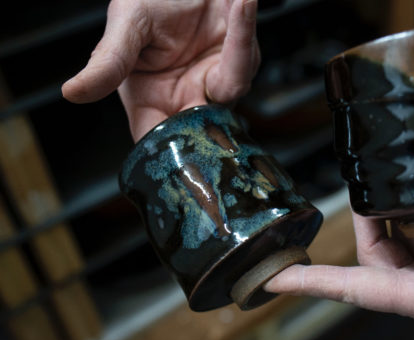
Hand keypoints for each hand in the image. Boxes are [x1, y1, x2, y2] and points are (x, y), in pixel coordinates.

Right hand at [62, 0, 259, 140]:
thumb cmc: (154, 1)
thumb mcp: (126, 24)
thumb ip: (109, 61)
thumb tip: (73, 93)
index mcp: (152, 98)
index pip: (158, 139)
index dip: (167, 153)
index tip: (173, 154)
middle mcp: (189, 96)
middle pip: (202, 128)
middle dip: (208, 120)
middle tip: (202, 94)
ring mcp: (219, 82)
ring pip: (232, 88)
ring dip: (232, 55)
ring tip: (228, 10)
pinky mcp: (243, 61)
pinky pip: (245, 56)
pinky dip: (242, 31)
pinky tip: (241, 2)